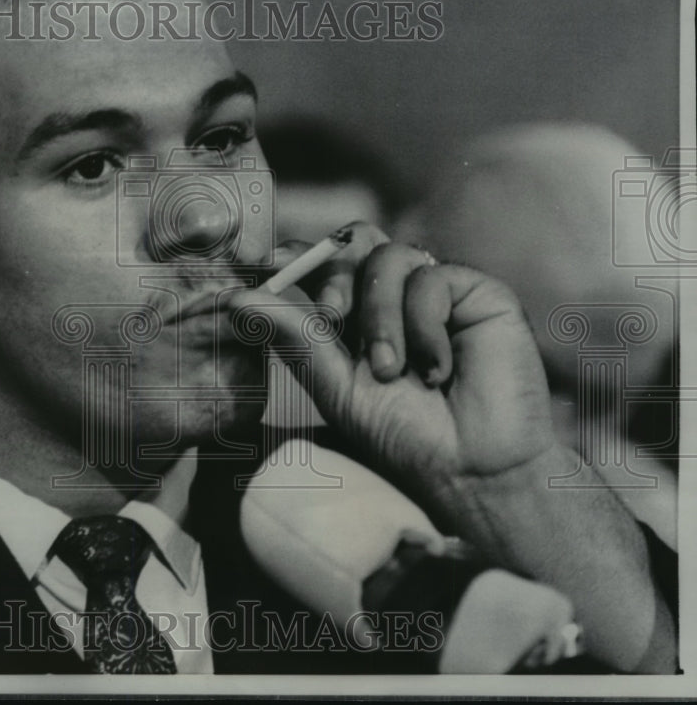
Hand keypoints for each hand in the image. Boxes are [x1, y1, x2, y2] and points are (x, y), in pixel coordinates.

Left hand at [229, 221, 556, 515]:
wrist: (472, 468)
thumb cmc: (404, 435)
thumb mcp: (335, 385)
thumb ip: (293, 337)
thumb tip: (236, 299)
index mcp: (354, 314)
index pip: (321, 264)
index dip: (293, 254)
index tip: (260, 260)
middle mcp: (393, 296)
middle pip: (353, 243)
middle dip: (334, 272)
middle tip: (331, 314)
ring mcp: (435, 290)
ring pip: (388, 257)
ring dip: (381, 316)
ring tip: (391, 370)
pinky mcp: (476, 292)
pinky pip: (432, 278)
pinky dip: (425, 326)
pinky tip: (438, 370)